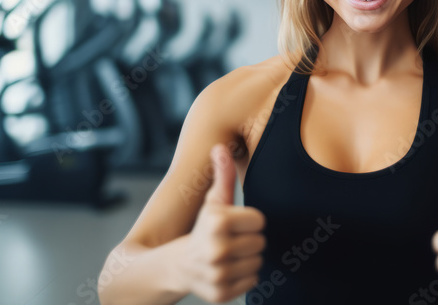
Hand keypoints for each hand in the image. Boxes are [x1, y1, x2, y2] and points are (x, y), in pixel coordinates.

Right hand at [182, 144, 265, 302]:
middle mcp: (217, 250)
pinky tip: (226, 270)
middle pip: (260, 243)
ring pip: (257, 263)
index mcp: (217, 222)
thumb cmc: (202, 228)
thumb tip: (220, 147)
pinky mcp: (220, 294)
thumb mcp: (212, 201)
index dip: (248, 221)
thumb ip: (222, 176)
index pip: (259, 221)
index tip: (233, 224)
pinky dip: (242, 277)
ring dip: (246, 259)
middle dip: (247, 241)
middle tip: (229, 241)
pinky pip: (252, 281)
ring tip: (227, 256)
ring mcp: (218, 275)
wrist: (177, 265)